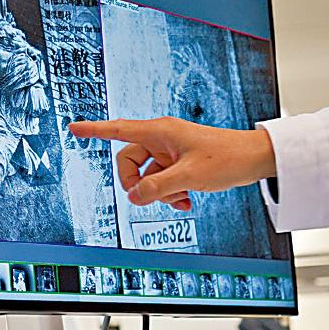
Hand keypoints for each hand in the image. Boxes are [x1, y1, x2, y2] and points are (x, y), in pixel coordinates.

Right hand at [68, 117, 276, 209]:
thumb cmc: (226, 157)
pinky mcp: (179, 163)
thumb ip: (157, 188)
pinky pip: (162, 181)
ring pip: (147, 176)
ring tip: (181, 199)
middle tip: (151, 197)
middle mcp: (161, 139)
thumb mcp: (188, 177)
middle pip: (129, 162)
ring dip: (159, 193)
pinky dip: (170, 193)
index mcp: (159, 132)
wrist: (254, 159)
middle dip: (137, 183)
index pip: (118, 130)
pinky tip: (186, 201)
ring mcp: (170, 152)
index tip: (74, 127)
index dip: (94, 130)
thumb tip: (133, 197)